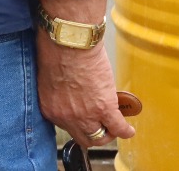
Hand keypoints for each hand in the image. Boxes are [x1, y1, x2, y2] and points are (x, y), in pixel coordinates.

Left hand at [36, 30, 132, 148]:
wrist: (68, 40)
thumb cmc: (55, 49)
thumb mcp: (50, 78)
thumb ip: (59, 92)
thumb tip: (71, 92)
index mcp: (49, 107)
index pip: (66, 127)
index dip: (78, 122)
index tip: (84, 117)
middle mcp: (65, 117)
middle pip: (83, 137)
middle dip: (94, 133)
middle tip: (102, 125)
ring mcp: (85, 115)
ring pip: (101, 137)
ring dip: (110, 133)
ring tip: (115, 125)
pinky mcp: (104, 108)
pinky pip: (119, 128)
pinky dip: (125, 130)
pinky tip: (129, 128)